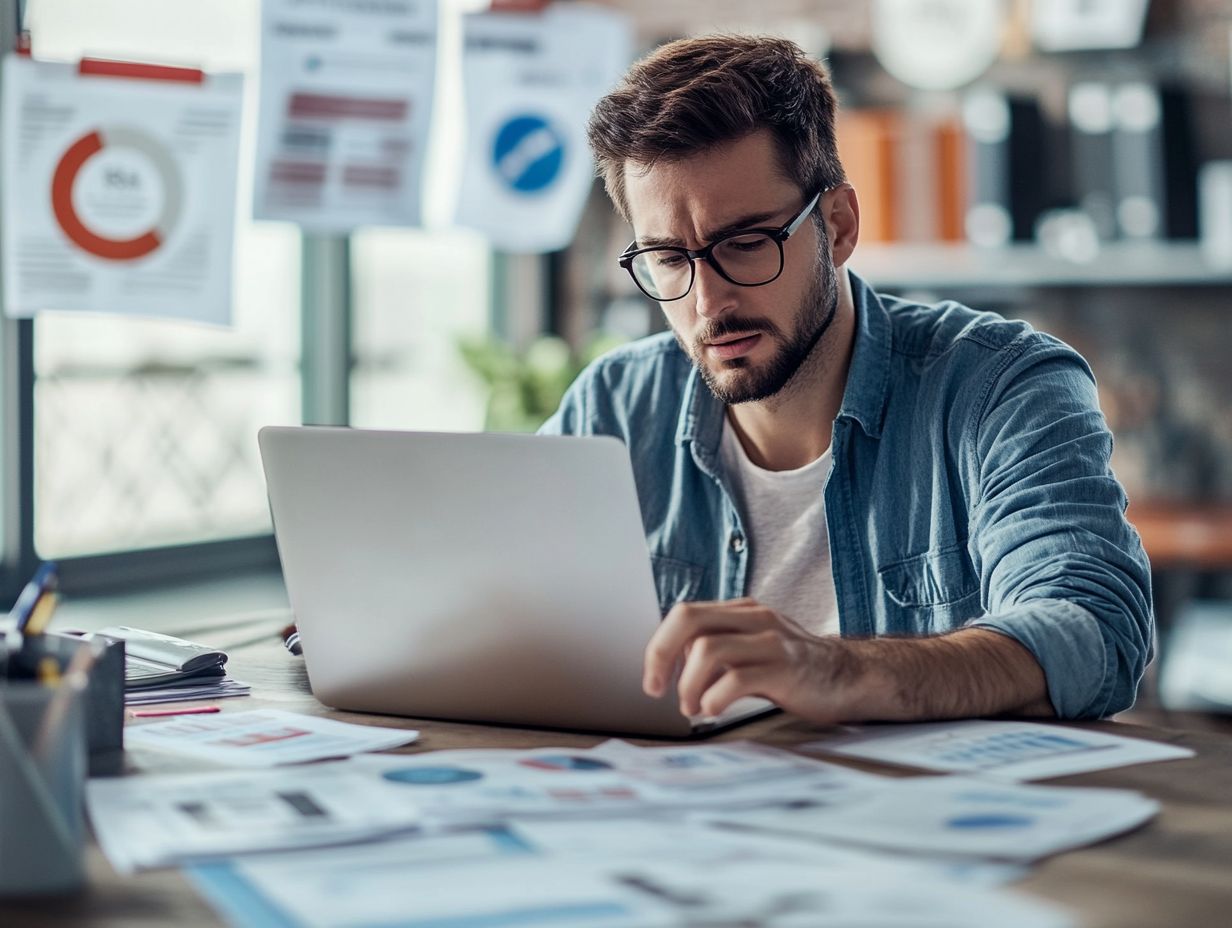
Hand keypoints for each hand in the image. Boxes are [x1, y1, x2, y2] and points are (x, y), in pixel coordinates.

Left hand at [642, 597, 863, 723]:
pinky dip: (714, 699)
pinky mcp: (786, 668)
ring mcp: (771, 641)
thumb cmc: (793, 669)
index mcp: (741, 611)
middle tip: (657, 690)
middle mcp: (754, 618)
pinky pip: (736, 679)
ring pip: (707, 650)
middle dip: (661, 656)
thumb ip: (716, 650)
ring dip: (689, 686)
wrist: (849, 678)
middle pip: (689, 620)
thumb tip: (672, 666)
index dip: (659, 647)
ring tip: (694, 707)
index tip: (652, 680)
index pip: (684, 614)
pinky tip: (714, 711)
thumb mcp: (750, 650)